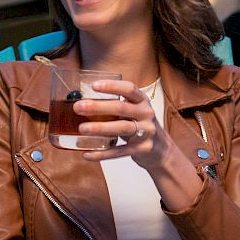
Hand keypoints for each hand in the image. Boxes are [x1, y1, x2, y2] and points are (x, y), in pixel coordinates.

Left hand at [74, 80, 200, 208]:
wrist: (161, 150)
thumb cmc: (140, 126)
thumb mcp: (134, 112)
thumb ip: (116, 107)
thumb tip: (83, 103)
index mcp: (142, 101)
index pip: (129, 89)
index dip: (112, 86)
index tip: (94, 86)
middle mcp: (146, 114)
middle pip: (121, 108)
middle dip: (98, 106)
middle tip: (78, 107)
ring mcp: (146, 132)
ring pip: (121, 128)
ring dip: (100, 128)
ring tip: (82, 129)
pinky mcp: (142, 149)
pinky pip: (120, 151)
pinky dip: (103, 153)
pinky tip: (88, 154)